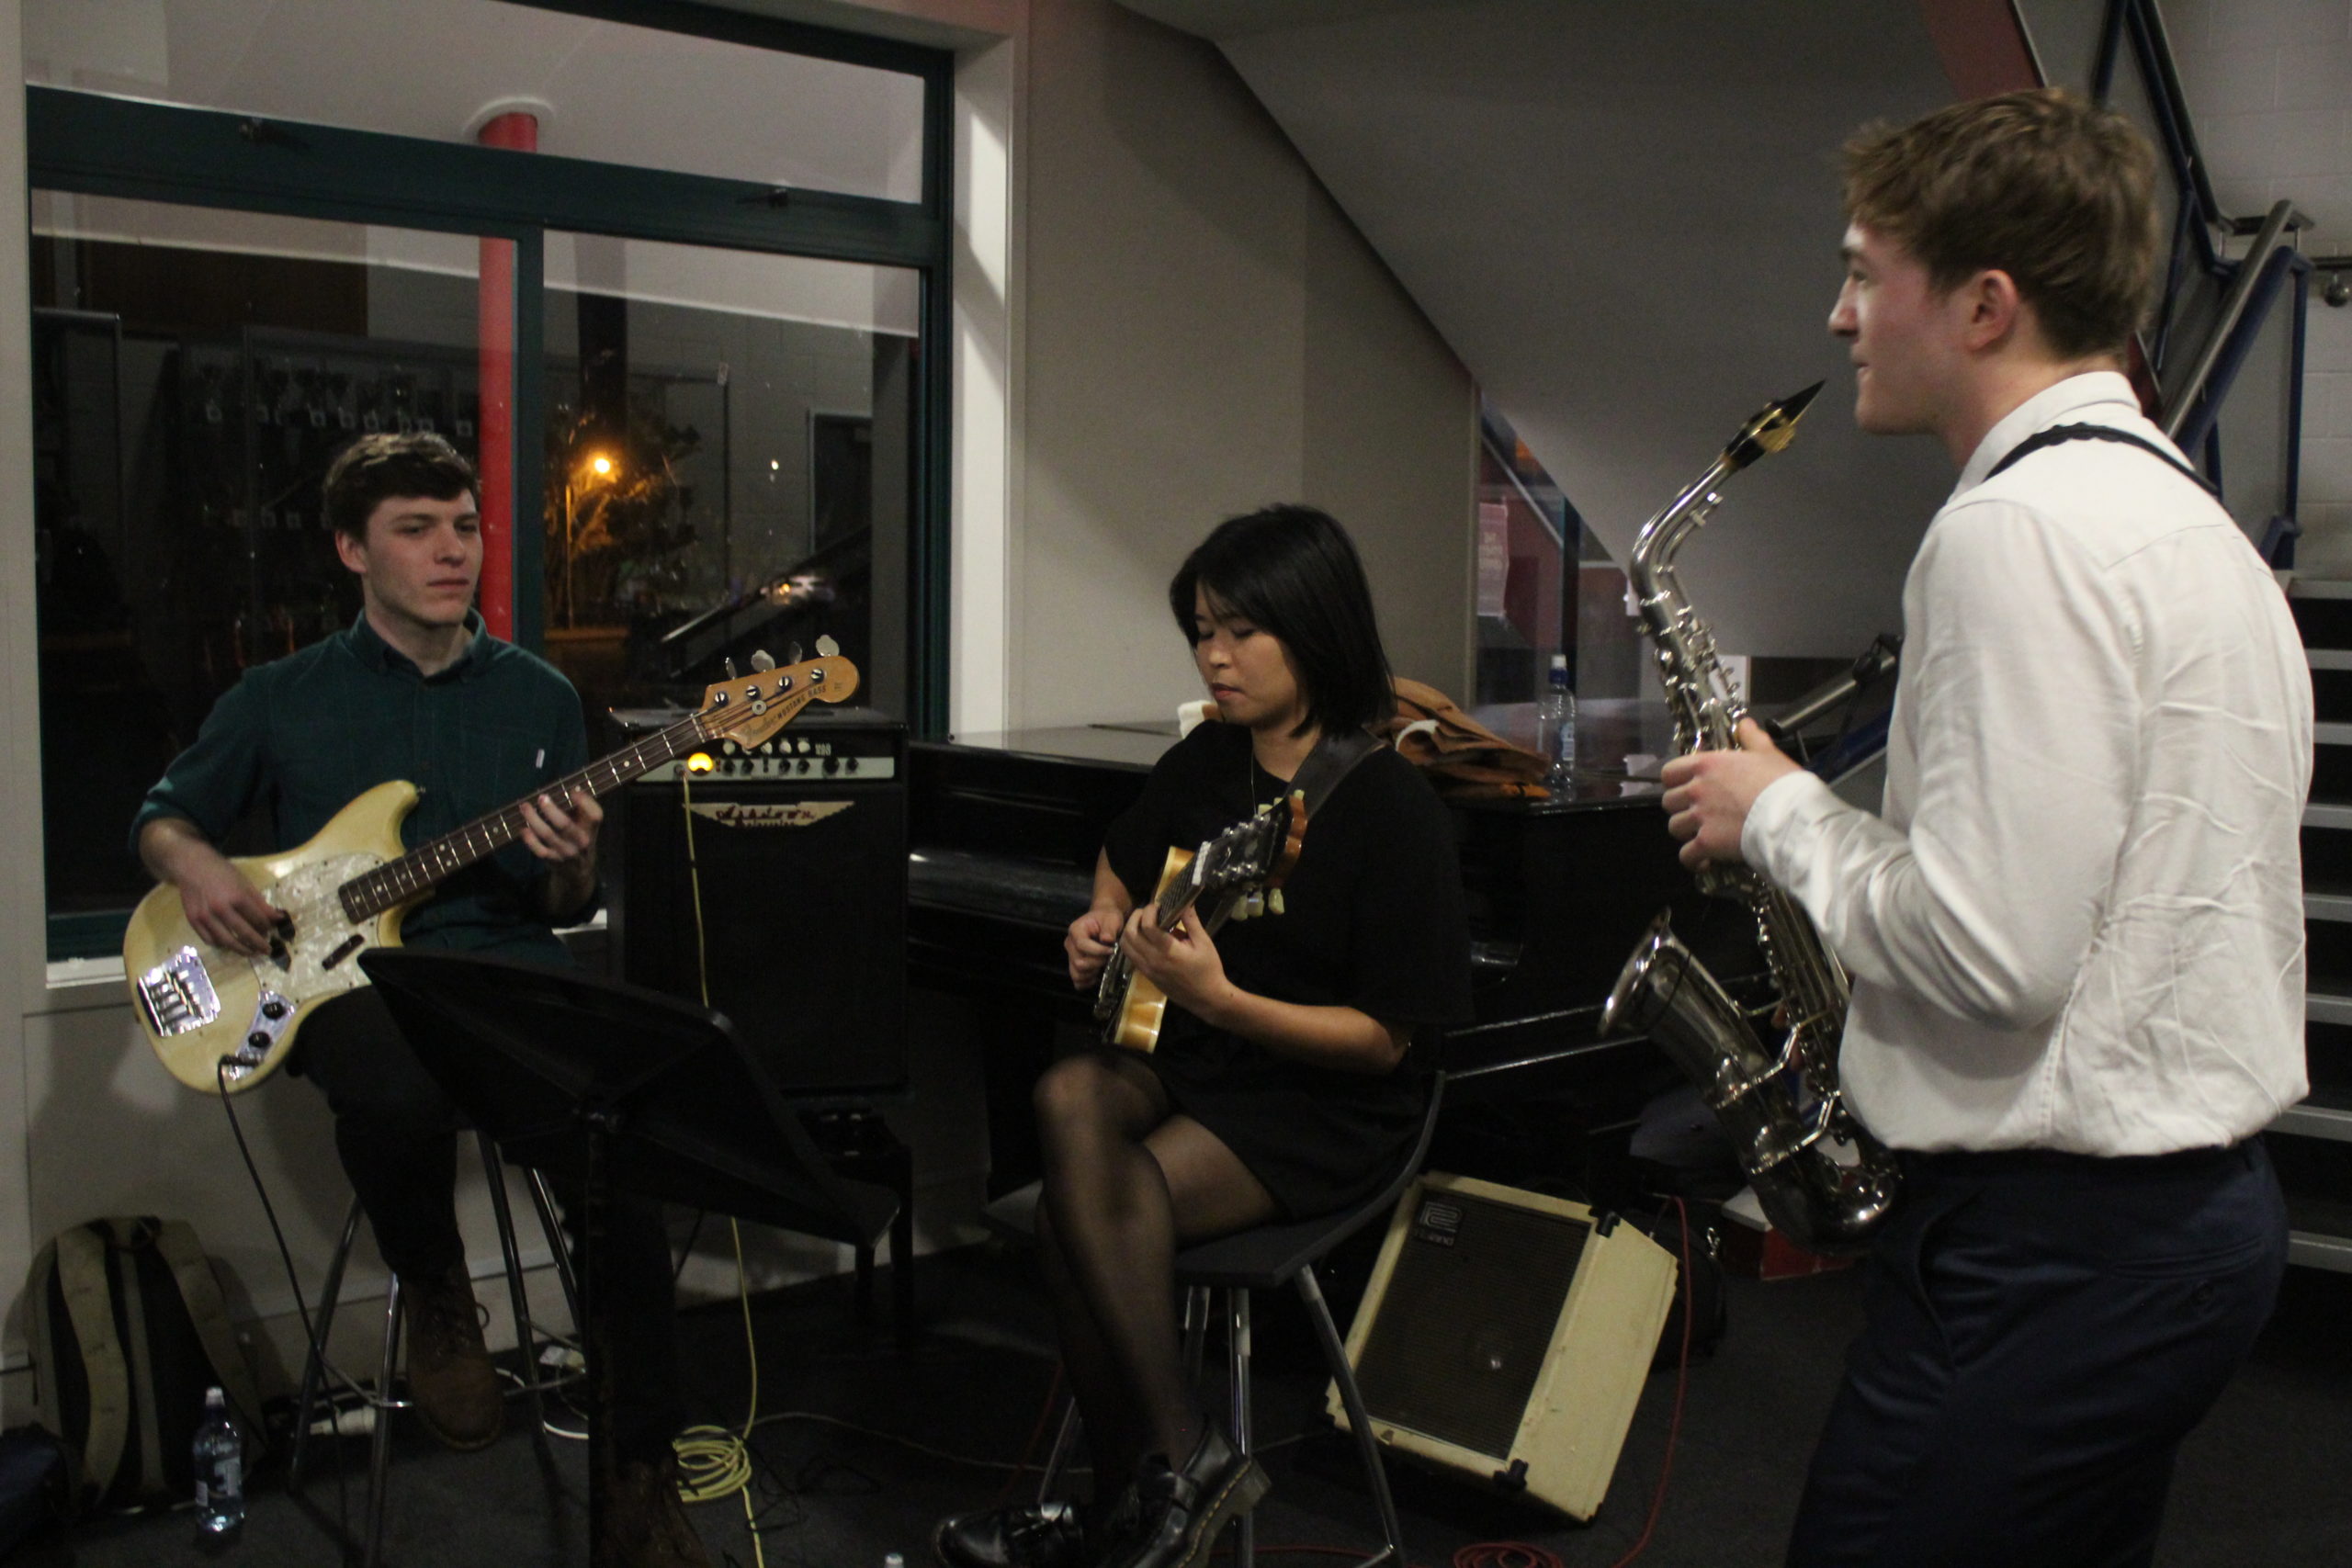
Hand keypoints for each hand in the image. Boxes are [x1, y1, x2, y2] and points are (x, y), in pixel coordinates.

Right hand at [178, 857, 280, 956]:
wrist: (192, 866)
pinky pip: (209, 939)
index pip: (258, 919)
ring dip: (241, 949)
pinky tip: (229, 944)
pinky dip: (221, 945)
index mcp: (237, 897)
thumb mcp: (245, 883)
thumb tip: (276, 918)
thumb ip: (260, 902)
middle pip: (244, 933)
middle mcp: (221, 909)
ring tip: (250, 952)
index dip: (267, 927)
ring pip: (226, 941)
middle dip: (259, 944)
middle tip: (267, 950)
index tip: (272, 932)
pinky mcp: (193, 920)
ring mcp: (205, 916)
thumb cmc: (222, 873)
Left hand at [519, 790, 601, 869]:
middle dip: (551, 810)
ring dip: (534, 820)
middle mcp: (581, 841)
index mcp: (591, 829)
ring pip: (549, 836)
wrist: (578, 871)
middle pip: (566, 825)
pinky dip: (530, 840)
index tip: (573, 790)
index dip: (586, 802)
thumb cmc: (579, 839)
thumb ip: (581, 810)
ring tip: (525, 807)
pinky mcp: (553, 860)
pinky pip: (540, 850)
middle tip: (541, 797)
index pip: (595, 815)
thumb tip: (571, 787)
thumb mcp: (586, 826)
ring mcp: (566, 852)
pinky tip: (523, 829)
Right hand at [1066, 903, 1125, 988]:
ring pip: (1076, 974)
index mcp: (1075, 930)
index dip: (1097, 951)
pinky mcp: (1074, 965)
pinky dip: (1087, 982)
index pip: (1081, 945)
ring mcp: (1071, 956)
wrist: (1104, 921)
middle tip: (1108, 958)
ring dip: (1092, 974)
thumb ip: (1109, 929)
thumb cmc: (1107, 919)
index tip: (1111, 950)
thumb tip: (1106, 940)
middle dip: (1096, 963)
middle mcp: (1070, 944)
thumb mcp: (1112, 919)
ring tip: (1103, 966)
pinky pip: (1077, 980)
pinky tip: (1097, 976)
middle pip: (1078, 962)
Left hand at [1121, 904, 1233, 1023]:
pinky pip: (1130, 956)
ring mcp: (1147, 969)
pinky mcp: (1146, 975)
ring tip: (1142, 922)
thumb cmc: (1208, 969)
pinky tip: (1144, 938)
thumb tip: (1185, 902)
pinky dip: (1131, 943)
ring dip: (1130, 930)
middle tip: (1146, 911)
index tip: (1158, 905)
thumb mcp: (1204, 943)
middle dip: (1135, 917)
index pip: (1146, 926)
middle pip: (1129, 934)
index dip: (1149, 911)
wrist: (1206, 998)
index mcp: (1167, 951)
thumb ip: (1192, 921)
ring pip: (1125, 946)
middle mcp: (1152, 960)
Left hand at [1660, 718, 1800, 869]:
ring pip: (1675, 828)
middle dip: (1681, 808)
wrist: (1790, 815)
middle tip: (1698, 813)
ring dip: (1686, 833)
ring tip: (1702, 836)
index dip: (1675, 781)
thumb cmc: (1781, 782)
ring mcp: (1699, 817)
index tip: (1687, 787)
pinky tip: (1704, 861)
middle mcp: (1697, 790)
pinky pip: (1686, 855)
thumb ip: (1751, 738)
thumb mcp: (1768, 753)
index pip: (1670, 772)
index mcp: (1706, 765)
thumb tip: (1744, 723)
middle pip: (1669, 802)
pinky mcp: (1706, 843)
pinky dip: (1693, 860)